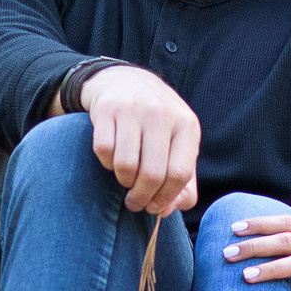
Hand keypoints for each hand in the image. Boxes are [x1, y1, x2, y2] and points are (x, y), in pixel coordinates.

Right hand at [76, 64, 199, 215]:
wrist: (128, 81)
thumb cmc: (157, 124)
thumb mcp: (179, 145)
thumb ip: (183, 182)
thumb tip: (166, 209)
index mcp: (187, 125)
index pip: (180, 174)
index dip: (166, 198)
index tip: (154, 206)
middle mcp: (161, 114)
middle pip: (152, 174)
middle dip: (141, 197)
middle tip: (135, 203)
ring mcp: (133, 109)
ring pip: (126, 165)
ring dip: (124, 181)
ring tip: (126, 179)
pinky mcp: (107, 109)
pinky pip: (104, 151)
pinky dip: (106, 164)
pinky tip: (113, 160)